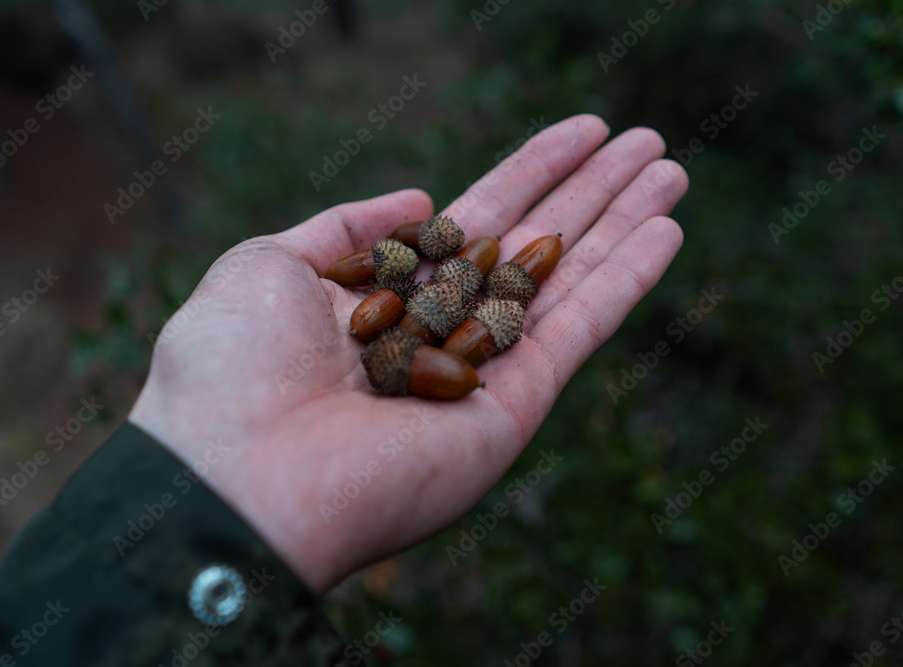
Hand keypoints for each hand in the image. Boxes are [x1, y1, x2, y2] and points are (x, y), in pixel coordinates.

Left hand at [129, 115, 687, 594]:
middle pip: (533, 245)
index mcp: (387, 298)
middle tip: (648, 140)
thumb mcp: (271, 264)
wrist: (235, 474)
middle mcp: (441, 334)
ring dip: (624, 223)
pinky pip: (577, 332)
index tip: (582, 132)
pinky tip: (665, 228)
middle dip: (591, 192)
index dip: (531, 173)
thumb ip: (349, 228)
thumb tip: (421, 198)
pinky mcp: (509, 412)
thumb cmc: (230, 367)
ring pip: (567, 280)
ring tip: (672, 166)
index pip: (476, 220)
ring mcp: (481, 374)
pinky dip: (624, 280)